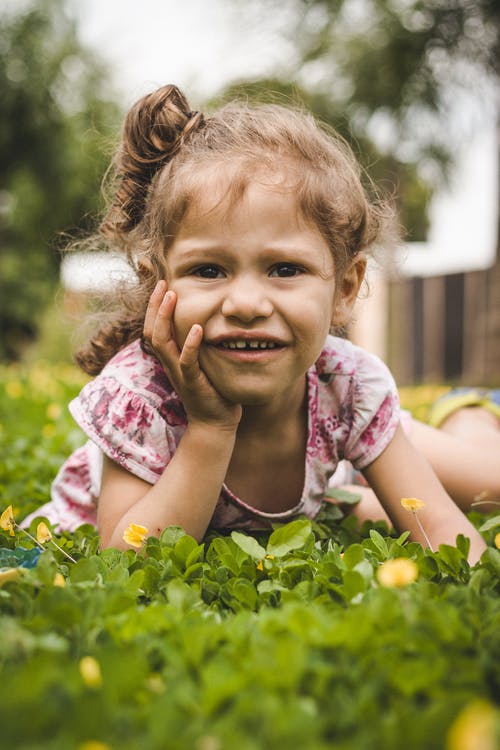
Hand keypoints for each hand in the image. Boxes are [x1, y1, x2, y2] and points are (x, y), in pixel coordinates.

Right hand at [144, 281, 241, 430]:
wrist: (215, 423)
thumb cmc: (211, 391)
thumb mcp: (201, 363)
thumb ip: (197, 345)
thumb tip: (205, 319)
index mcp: (170, 358)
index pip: (153, 328)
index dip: (154, 307)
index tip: (162, 284)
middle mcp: (170, 364)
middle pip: (151, 331)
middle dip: (154, 306)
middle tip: (162, 283)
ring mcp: (179, 373)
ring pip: (162, 343)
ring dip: (165, 318)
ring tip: (171, 296)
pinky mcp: (193, 383)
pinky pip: (187, 361)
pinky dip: (190, 344)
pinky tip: (196, 328)